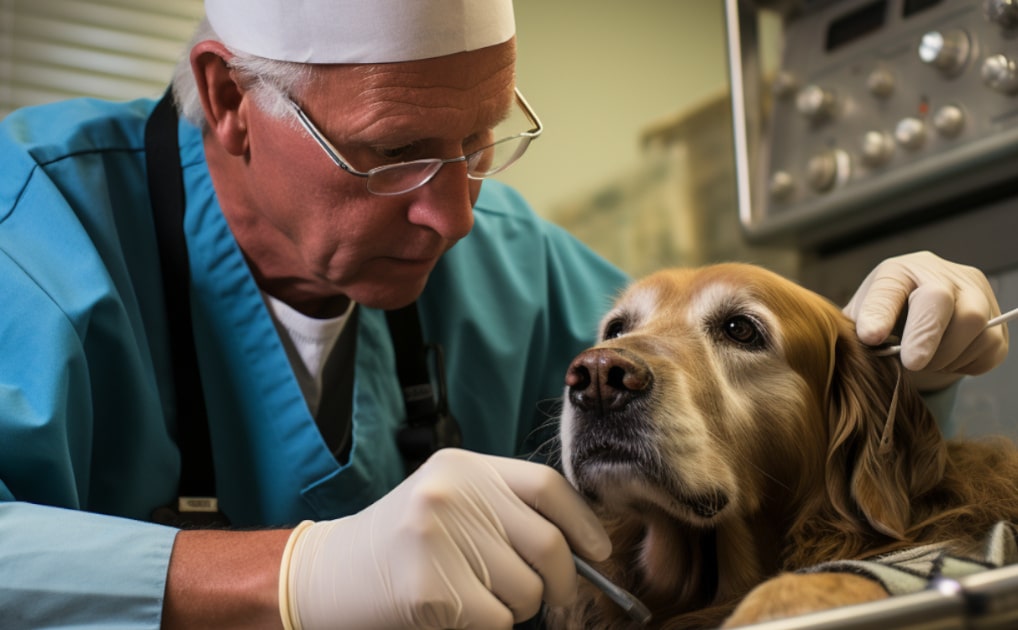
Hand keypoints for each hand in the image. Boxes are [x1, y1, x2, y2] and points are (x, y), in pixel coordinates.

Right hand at [278, 448, 610, 629]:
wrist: (326, 575)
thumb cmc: (399, 543)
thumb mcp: (449, 504)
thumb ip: (504, 512)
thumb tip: (584, 550)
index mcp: (462, 466)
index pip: (546, 485)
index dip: (583, 521)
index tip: (599, 552)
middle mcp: (452, 494)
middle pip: (548, 543)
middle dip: (562, 582)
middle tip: (556, 601)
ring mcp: (437, 539)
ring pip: (527, 590)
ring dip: (517, 608)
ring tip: (477, 597)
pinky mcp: (428, 590)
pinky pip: (497, 620)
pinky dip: (489, 626)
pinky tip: (454, 612)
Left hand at [843, 251, 1007, 390]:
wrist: (920, 321)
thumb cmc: (887, 320)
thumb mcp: (861, 320)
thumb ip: (860, 326)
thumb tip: (869, 338)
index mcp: (898, 272)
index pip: (889, 288)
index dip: (880, 312)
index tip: (870, 338)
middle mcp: (941, 274)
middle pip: (942, 300)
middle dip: (926, 336)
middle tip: (911, 364)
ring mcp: (975, 293)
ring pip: (974, 325)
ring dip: (946, 356)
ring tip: (925, 362)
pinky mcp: (997, 318)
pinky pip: (991, 346)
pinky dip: (968, 362)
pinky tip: (948, 359)